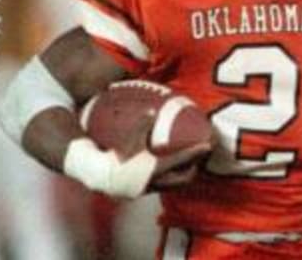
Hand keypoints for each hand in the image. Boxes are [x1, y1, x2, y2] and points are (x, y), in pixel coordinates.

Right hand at [64, 112, 210, 197]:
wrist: (94, 173)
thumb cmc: (111, 150)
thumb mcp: (129, 135)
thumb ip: (143, 122)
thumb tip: (155, 108)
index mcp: (153, 169)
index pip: (181, 161)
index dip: (196, 153)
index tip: (208, 146)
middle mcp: (153, 183)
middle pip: (184, 179)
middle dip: (196, 168)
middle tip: (203, 156)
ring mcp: (148, 190)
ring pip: (174, 185)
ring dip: (184, 175)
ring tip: (192, 163)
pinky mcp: (141, 193)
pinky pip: (162, 185)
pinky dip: (169, 177)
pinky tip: (170, 167)